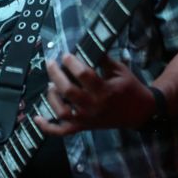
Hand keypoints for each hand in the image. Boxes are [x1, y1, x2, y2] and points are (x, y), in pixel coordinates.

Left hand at [34, 54, 156, 135]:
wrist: (140, 112)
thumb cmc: (130, 88)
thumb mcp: (120, 70)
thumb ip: (102, 59)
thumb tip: (85, 46)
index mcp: (105, 90)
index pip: (84, 75)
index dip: (71, 63)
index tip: (65, 55)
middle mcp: (94, 106)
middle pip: (68, 91)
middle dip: (56, 75)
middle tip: (51, 63)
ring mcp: (87, 119)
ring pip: (62, 111)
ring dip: (52, 97)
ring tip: (50, 85)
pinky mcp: (84, 127)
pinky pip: (63, 131)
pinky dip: (48, 127)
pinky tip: (36, 118)